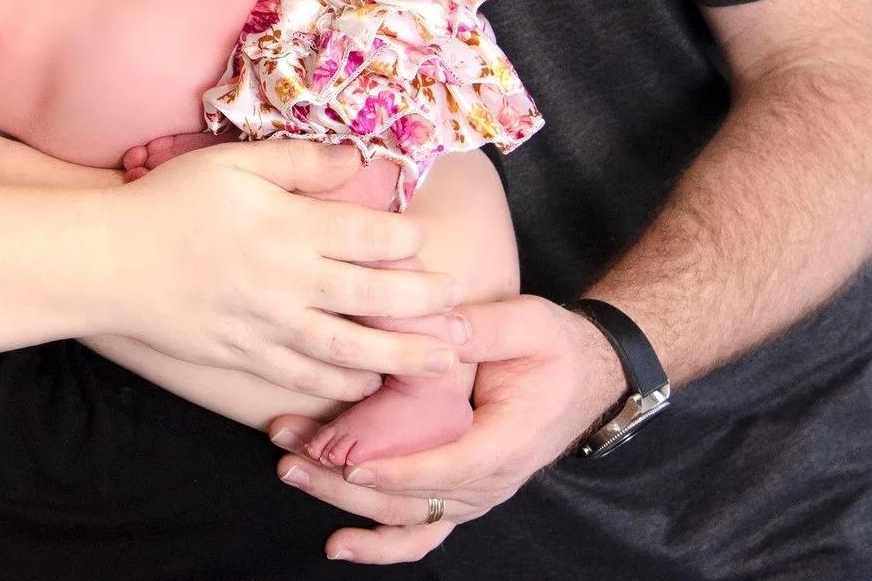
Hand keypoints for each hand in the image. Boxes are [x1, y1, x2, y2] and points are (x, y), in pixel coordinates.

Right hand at [103, 139, 463, 401]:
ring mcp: (270, 326)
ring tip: (440, 362)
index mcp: (290, 227)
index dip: (406, 239)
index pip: (369, 235)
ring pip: (353, 349)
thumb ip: (297, 160)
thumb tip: (355, 160)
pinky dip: (344, 385)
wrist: (108, 262)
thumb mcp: (231, 163)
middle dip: (425, 302)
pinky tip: (368, 384)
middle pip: (376, 297)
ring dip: (403, 356)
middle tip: (459, 305)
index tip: (423, 240)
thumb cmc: (168, 203)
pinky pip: (307, 377)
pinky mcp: (247, 356)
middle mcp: (289, 281)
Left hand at [266, 294, 622, 563]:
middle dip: (346, 481)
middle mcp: (490, 480)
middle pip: (415, 498)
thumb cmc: (552, 350)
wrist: (580, 379)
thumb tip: (441, 330)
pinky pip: (419, 532)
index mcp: (510, 440)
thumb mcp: (529, 327)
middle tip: (291, 454)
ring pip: (406, 517)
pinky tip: (337, 543)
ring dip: (345, 502)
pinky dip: (380, 544)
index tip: (352, 465)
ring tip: (292, 472)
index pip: (454, 466)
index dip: (402, 470)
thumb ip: (485, 329)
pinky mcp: (458, 495)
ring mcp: (472, 494)